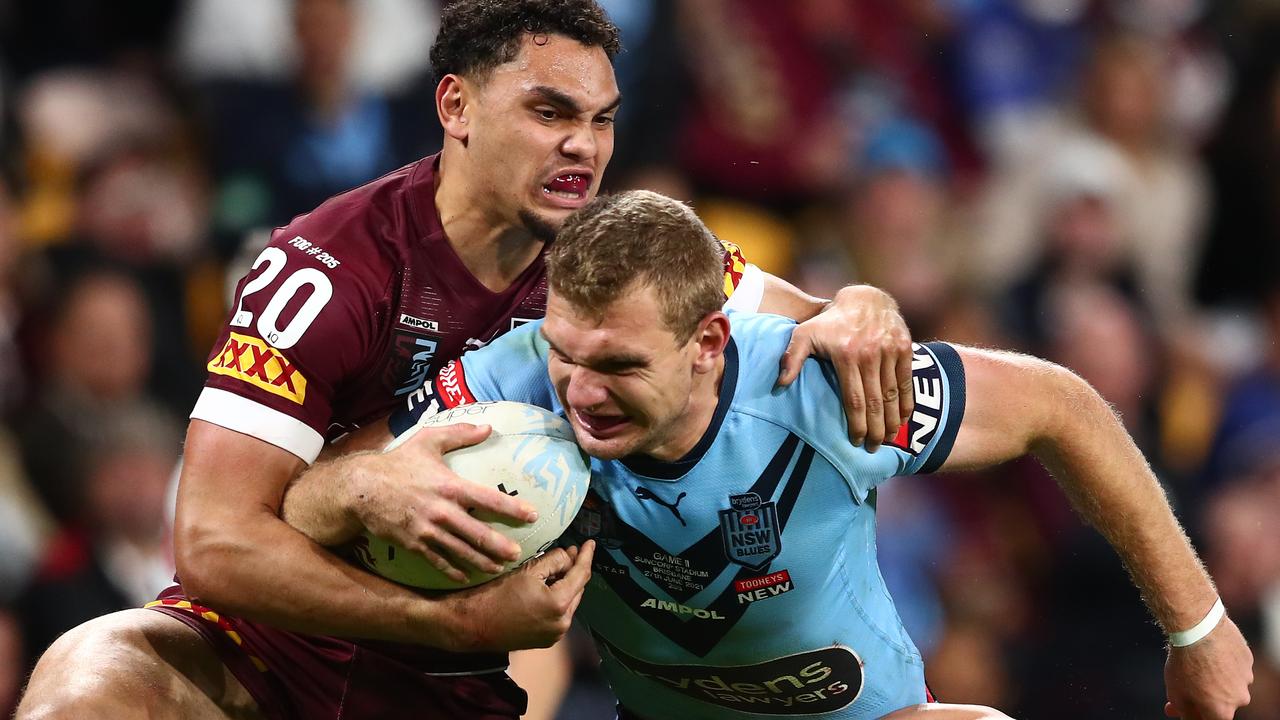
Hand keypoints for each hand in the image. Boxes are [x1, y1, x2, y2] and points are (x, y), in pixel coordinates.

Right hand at [348, 422, 539, 582]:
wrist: (361, 489)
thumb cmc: (397, 462)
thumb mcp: (428, 440)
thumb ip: (459, 434)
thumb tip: (488, 427)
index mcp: (450, 486)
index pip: (488, 499)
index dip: (512, 508)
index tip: (532, 515)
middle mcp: (442, 512)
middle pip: (478, 534)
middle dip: (500, 547)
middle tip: (518, 555)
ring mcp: (428, 531)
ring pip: (461, 552)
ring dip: (482, 562)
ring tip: (499, 569)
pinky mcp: (414, 544)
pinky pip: (438, 561)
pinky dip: (453, 570)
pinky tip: (466, 577)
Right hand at [446, 541, 594, 651]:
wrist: (473, 625)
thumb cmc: (496, 595)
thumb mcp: (527, 571)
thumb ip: (554, 561)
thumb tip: (569, 556)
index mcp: (559, 605)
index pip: (581, 575)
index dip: (586, 556)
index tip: (590, 543)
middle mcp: (562, 624)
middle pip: (578, 590)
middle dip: (575, 570)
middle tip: (570, 552)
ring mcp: (554, 635)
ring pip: (569, 603)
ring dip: (567, 585)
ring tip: (558, 568)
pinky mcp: (545, 640)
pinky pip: (559, 615)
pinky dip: (558, 600)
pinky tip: (548, 588)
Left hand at [778, 284, 912, 450]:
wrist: (864, 298)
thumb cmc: (829, 322)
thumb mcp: (804, 334)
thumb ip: (791, 359)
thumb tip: (780, 385)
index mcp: (846, 355)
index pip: (854, 399)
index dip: (857, 424)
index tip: (857, 442)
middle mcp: (870, 354)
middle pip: (876, 402)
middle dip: (877, 430)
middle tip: (875, 448)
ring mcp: (890, 350)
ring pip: (893, 394)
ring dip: (893, 421)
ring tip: (890, 439)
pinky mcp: (905, 347)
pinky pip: (906, 381)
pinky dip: (907, 402)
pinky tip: (904, 419)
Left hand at [1164, 616, 1252, 718]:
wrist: (1198, 629)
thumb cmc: (1184, 663)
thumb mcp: (1176, 692)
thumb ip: (1182, 709)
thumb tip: (1181, 714)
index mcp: (1222, 712)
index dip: (1197, 712)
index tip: (1188, 702)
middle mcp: (1239, 699)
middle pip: (1223, 702)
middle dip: (1207, 695)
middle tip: (1189, 681)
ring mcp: (1246, 678)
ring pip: (1230, 683)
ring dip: (1216, 677)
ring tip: (1198, 662)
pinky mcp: (1247, 659)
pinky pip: (1235, 665)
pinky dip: (1224, 661)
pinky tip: (1209, 652)